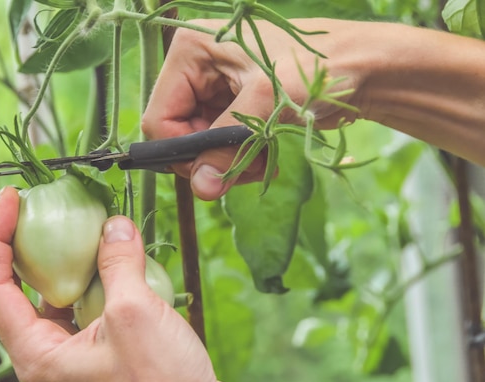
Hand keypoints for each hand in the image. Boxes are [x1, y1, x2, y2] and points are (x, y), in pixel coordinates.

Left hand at [0, 187, 247, 381]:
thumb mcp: (135, 312)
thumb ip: (118, 262)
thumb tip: (114, 226)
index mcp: (37, 355)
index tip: (9, 199)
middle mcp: (48, 357)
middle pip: (18, 290)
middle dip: (26, 244)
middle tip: (39, 206)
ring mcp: (74, 356)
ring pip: (56, 296)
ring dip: (67, 259)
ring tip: (83, 226)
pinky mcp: (101, 351)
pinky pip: (86, 305)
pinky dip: (96, 278)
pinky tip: (116, 257)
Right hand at [142, 18, 360, 199]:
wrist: (363, 66)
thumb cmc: (317, 67)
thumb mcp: (266, 103)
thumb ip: (227, 145)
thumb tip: (200, 188)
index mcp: (190, 51)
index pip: (160, 117)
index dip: (182, 152)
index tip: (212, 172)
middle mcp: (196, 68)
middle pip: (179, 134)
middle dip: (210, 159)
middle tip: (243, 171)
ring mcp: (214, 89)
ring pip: (201, 145)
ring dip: (228, 162)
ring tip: (262, 161)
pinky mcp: (232, 106)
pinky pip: (221, 145)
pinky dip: (240, 157)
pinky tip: (266, 156)